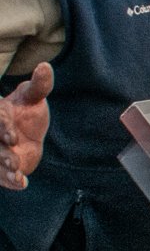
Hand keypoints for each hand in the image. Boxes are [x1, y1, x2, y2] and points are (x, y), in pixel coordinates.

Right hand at [0, 63, 53, 190]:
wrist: (25, 132)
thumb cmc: (26, 111)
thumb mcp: (32, 97)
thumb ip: (39, 85)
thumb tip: (45, 66)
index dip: (3, 129)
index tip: (13, 136)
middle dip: (1, 153)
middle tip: (13, 160)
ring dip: (4, 169)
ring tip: (17, 173)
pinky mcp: (0, 168)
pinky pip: (2, 176)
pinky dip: (10, 181)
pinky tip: (21, 184)